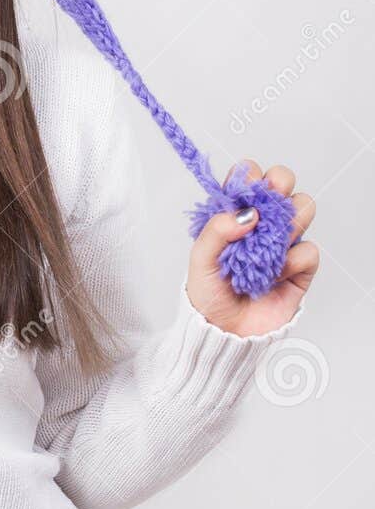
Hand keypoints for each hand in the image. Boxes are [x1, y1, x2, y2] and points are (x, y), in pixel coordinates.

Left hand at [185, 159, 317, 335]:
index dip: (250, 175)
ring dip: (291, 217)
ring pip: (303, 208)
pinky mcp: (300, 269)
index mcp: (236, 216)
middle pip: (283, 185)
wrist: (223, 333)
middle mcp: (262, 224)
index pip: (249, 180)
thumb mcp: (200, 260)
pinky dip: (293, 259)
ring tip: (272, 240)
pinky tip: (276, 272)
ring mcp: (283, 244)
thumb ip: (216, 231)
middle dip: (280, 182)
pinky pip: (309, 250)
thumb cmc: (208, 295)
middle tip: (270, 197)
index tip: (246, 183)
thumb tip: (247, 213)